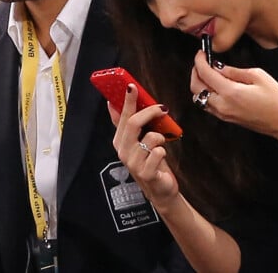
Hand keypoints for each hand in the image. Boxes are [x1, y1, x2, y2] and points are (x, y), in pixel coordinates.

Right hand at [110, 85, 178, 207]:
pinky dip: (163, 151)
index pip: (122, 116)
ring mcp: (133, 163)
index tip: (132, 86)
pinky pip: (159, 152)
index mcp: (119, 141)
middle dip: (150, 112)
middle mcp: (123, 151)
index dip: (127, 101)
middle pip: (134, 123)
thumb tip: (114, 103)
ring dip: (160, 137)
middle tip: (162, 108)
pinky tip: (160, 159)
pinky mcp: (145, 173)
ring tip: (160, 144)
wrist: (160, 189)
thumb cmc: (150, 161)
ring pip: (150, 137)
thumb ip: (127, 123)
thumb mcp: (138, 141)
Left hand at [191, 51, 277, 140]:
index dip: (200, 61)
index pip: (205, 74)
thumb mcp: (257, 76)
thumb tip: (218, 67)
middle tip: (202, 62)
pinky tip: (215, 86)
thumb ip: (234, 71)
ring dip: (199, 84)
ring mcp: (223, 114)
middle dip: (195, 72)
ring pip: (199, 98)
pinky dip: (205, 93)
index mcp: (230, 93)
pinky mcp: (226, 119)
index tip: (200, 53)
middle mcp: (222, 105)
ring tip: (208, 73)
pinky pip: (207, 105)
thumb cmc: (276, 99)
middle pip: (195, 87)